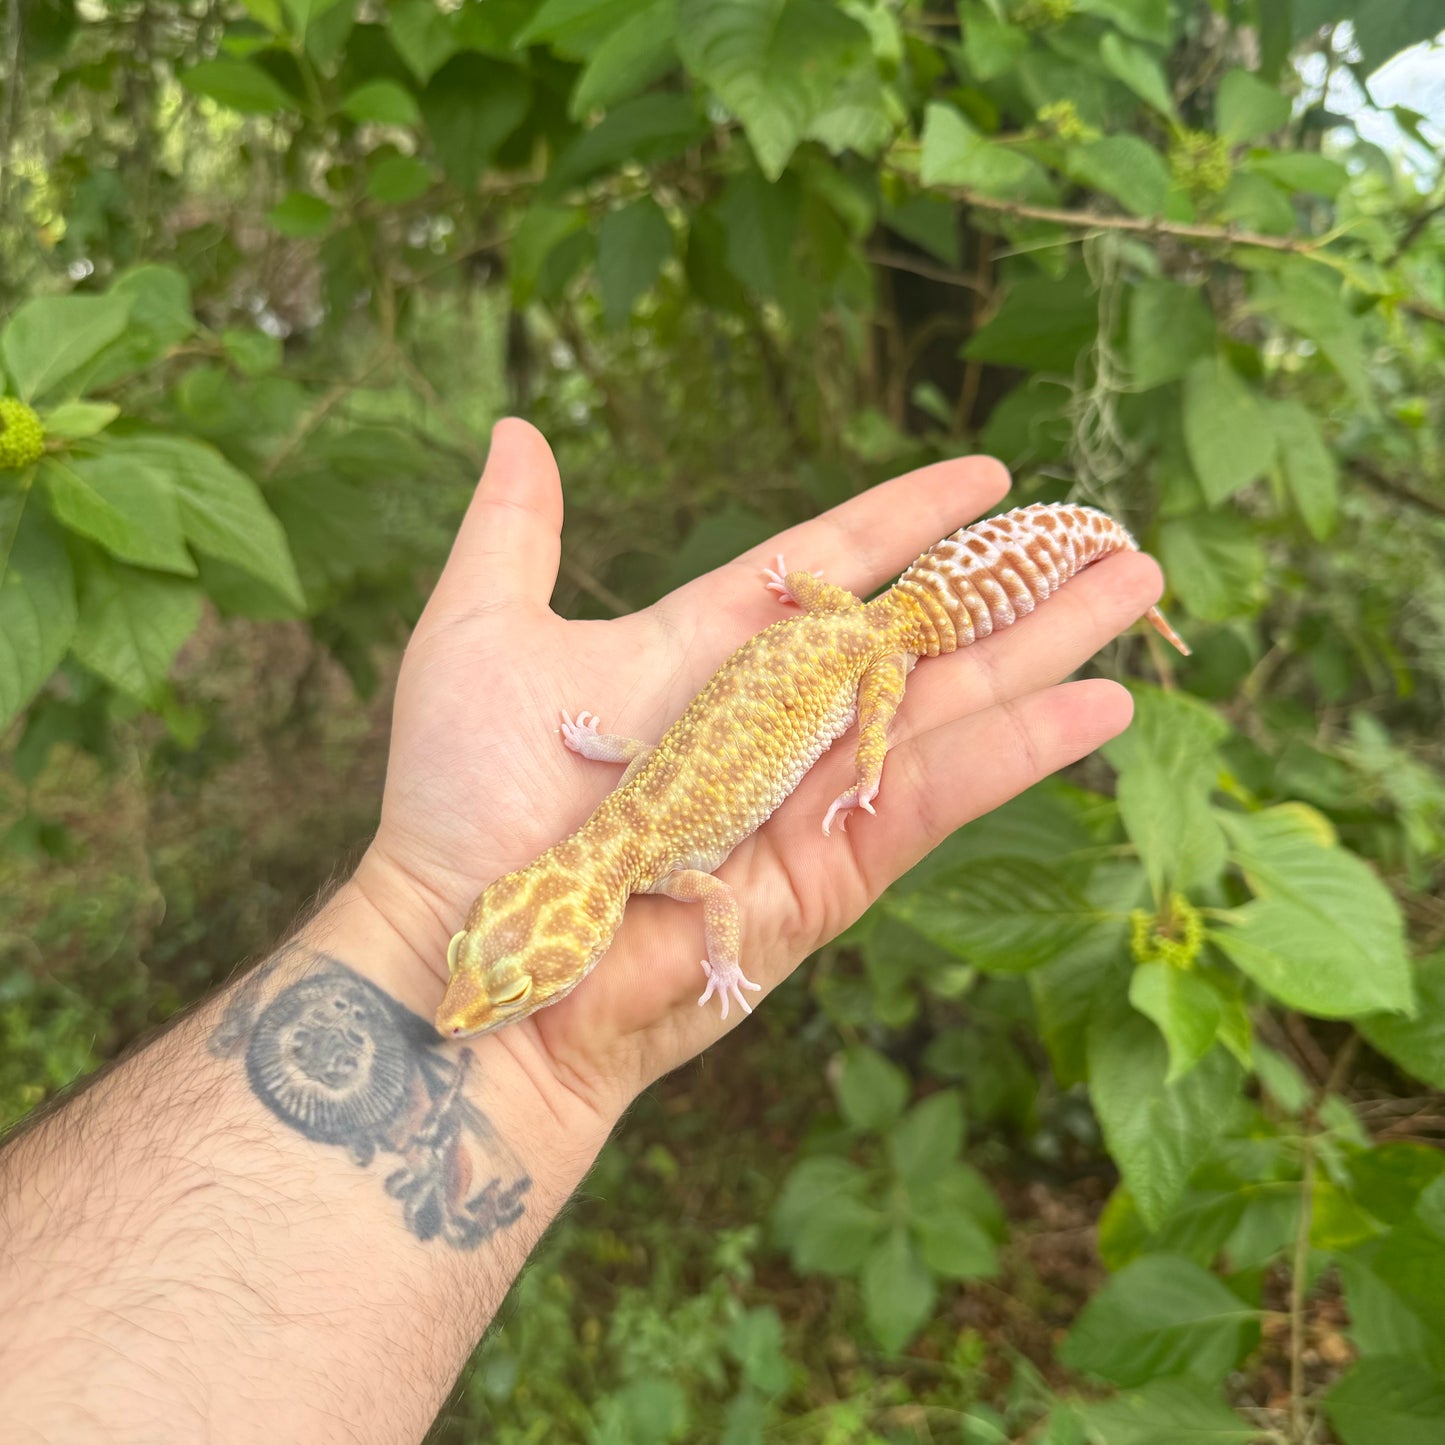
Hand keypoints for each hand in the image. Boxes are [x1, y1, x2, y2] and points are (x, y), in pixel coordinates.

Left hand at [353, 419, 1162, 1124]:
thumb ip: (514, 535)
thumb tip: (516, 431)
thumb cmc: (462, 799)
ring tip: (1135, 589)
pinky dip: (1023, 751)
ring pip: (952, 701)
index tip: (984, 475)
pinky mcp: (835, 870)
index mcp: (707, 650)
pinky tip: (1106, 705)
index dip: (908, 517)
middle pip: (917, 629)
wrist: (481, 951)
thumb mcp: (480, 636)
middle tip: (1103, 535)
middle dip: (1010, 582)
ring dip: (1047, 645)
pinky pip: (938, 795)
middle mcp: (772, 716)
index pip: (832, 563)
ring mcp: (810, 791)